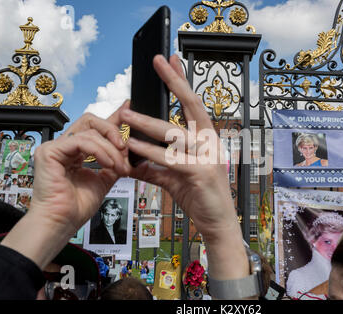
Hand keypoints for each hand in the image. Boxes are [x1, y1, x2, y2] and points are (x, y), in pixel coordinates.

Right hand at [1, 108, 130, 268]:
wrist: (62, 223)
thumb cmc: (77, 207)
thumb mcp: (105, 179)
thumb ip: (115, 162)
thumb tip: (131, 150)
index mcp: (75, 151)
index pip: (95, 128)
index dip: (113, 118)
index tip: (130, 109)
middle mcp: (64, 146)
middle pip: (91, 122)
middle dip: (114, 132)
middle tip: (126, 148)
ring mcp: (55, 147)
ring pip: (90, 132)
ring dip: (111, 149)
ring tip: (120, 166)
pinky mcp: (49, 151)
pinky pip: (81, 141)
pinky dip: (99, 151)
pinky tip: (109, 164)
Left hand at [120, 55, 248, 283]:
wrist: (217, 223)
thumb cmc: (199, 196)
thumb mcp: (175, 177)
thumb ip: (155, 166)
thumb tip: (133, 160)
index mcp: (205, 138)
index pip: (192, 104)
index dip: (182, 81)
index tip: (170, 61)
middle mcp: (209, 143)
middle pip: (191, 105)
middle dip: (175, 81)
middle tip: (158, 61)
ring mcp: (207, 157)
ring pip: (174, 133)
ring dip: (147, 122)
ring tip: (125, 114)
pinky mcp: (200, 174)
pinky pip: (169, 160)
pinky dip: (149, 153)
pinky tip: (132, 148)